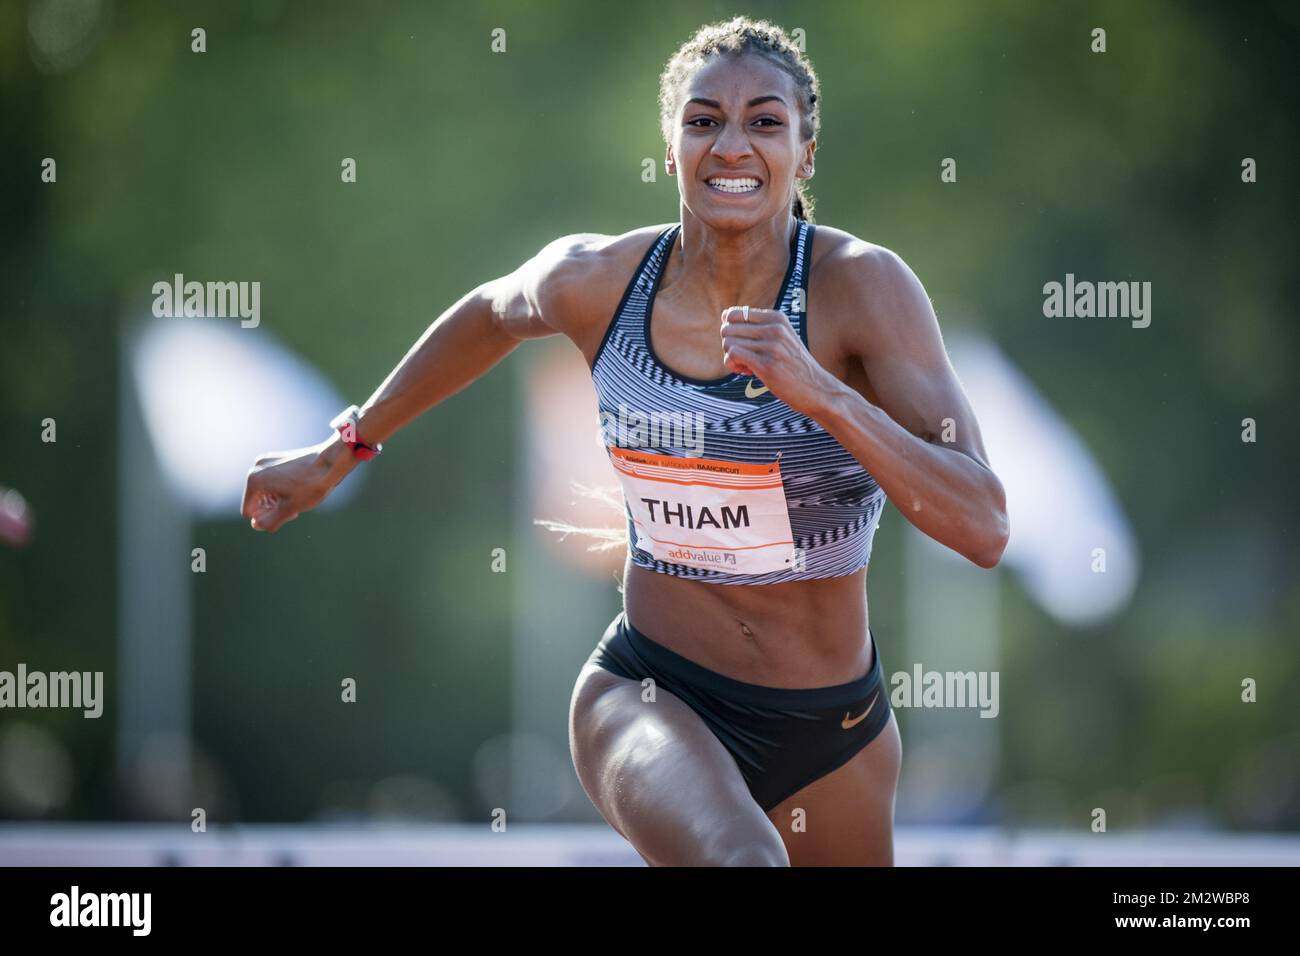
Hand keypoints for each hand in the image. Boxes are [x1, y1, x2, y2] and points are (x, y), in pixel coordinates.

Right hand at [241, 441, 338, 532]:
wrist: (331, 461)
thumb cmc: (311, 486)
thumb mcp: (289, 509)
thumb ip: (269, 522)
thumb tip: (256, 525)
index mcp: (254, 480)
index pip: (249, 512)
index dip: (267, 518)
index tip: (288, 512)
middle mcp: (256, 468)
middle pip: (256, 501)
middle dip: (273, 508)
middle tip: (295, 507)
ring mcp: (266, 461)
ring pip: (265, 491)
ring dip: (278, 500)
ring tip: (298, 498)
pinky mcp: (277, 459)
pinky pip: (272, 481)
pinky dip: (282, 489)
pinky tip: (299, 489)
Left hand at [719, 306, 835, 415]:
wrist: (816, 389)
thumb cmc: (793, 365)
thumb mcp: (782, 337)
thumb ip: (759, 327)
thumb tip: (725, 317)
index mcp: (777, 318)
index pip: (733, 314)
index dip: (730, 330)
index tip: (742, 343)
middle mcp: (775, 328)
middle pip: (727, 329)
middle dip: (729, 345)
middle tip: (744, 358)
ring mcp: (772, 346)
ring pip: (727, 343)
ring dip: (731, 358)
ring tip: (747, 366)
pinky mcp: (767, 365)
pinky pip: (732, 356)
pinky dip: (732, 365)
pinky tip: (746, 372)